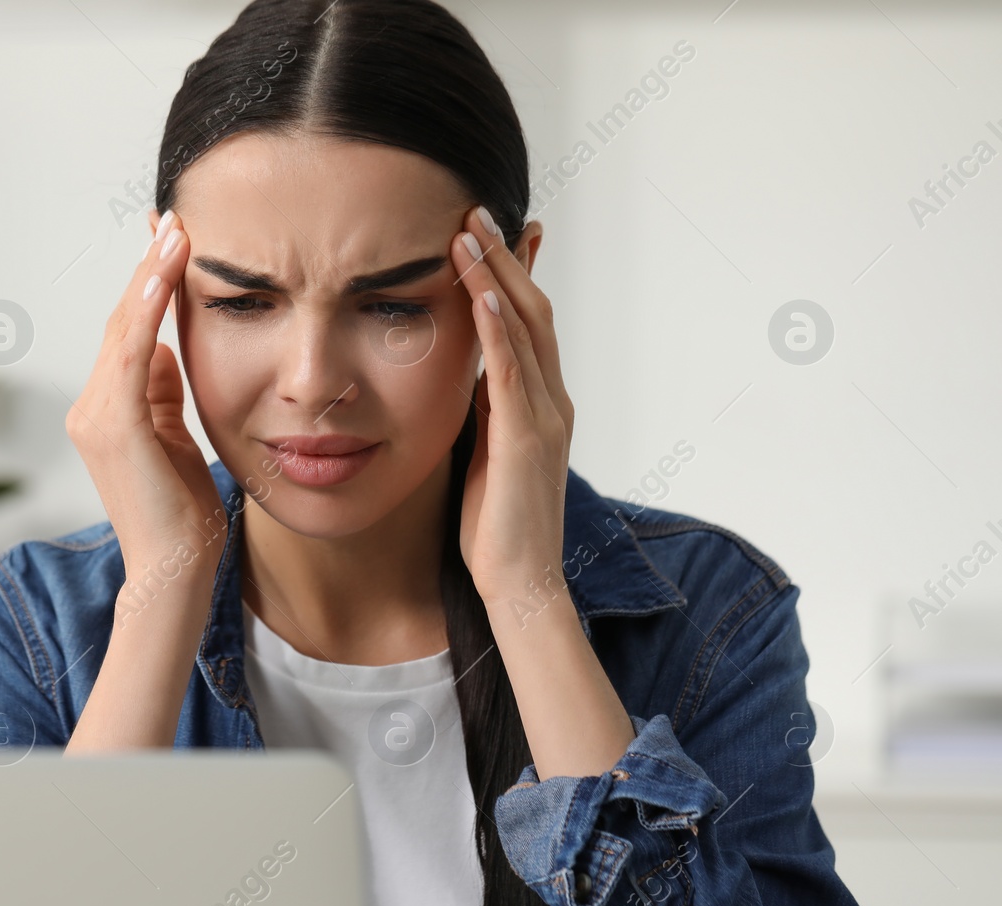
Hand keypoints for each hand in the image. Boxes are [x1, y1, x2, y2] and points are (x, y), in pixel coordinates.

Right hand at [65, 210, 225, 586]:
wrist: (174, 570)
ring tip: (177, 230)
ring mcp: (96, 416)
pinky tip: (167, 272)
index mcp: (107, 411)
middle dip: (149, 266)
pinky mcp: (113, 426)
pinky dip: (147, 307)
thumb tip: (163, 351)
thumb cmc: (181, 515)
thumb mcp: (175, 439)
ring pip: (124, 328)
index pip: (128, 331)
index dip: (148, 283)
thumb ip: (162, 396)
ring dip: (151, 275)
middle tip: (174, 216)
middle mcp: (91, 408)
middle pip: (122, 320)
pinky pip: (130, 351)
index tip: (170, 238)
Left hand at [449, 207, 574, 610]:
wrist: (520, 583)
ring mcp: (544, 417)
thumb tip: (466, 376)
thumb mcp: (484, 454)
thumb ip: (483, 412)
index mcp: (540, 404)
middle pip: (531, 311)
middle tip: (477, 210)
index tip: (494, 231)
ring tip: (471, 232)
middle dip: (505, 258)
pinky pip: (512, 373)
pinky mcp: (527, 439)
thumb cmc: (497, 527)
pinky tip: (481, 294)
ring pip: (524, 329)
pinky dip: (499, 330)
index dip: (514, 274)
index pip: (528, 323)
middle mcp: (551, 401)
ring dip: (496, 277)